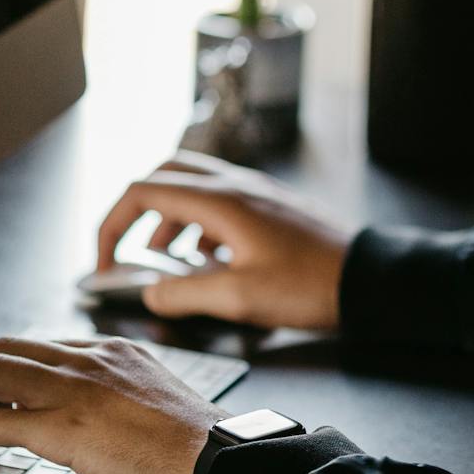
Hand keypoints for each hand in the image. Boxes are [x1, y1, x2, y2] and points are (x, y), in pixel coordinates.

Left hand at [0, 335, 228, 473]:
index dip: (17, 381)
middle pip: (6, 349)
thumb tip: (100, 429)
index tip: (11, 410)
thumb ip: (123, 401)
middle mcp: (91, 359)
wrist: (218, 460)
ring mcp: (74, 387)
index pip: (44, 348)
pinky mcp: (61, 426)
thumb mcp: (158, 403)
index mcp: (116, 352)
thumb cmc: (201, 447)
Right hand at [95, 150, 353, 331]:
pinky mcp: (272, 208)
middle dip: (136, 210)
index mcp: (220, 201)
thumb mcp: (238, 298)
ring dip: (169, 219)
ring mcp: (256, 193)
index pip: (143, 191)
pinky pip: (221, 203)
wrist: (370, 276)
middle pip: (165, 175)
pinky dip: (199, 226)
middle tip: (126, 249)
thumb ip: (184, 294)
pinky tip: (207, 263)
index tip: (103, 263)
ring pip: (194, 188)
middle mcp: (235, 186)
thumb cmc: (309, 286)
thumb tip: (149, 294)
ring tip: (164, 262)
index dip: (112, 225)